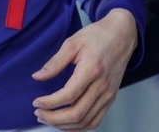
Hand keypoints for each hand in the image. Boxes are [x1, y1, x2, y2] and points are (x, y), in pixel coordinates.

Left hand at [31, 8, 137, 130]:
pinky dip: (79, 127)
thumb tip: (38, 77)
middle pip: (76, 113)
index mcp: (92, 69)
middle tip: (39, 112)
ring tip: (48, 118)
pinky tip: (66, 123)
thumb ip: (55, 62)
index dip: (49, 103)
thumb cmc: (98, 36)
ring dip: (64, 125)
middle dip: (53, 118)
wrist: (122, 35)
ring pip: (85, 121)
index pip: (68, 95)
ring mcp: (108, 94)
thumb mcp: (73, 43)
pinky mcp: (110, 98)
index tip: (37, 102)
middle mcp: (102, 85)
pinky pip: (95, 121)